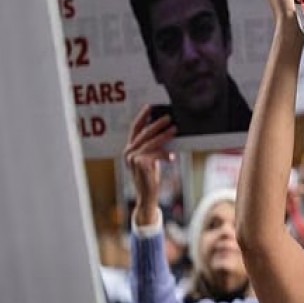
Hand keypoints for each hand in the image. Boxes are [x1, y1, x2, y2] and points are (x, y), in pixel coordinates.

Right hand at [123, 105, 175, 224]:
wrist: (147, 196)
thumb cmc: (150, 177)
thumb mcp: (151, 159)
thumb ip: (153, 147)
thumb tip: (166, 131)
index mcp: (130, 149)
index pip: (135, 129)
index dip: (142, 117)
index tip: (150, 106)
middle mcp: (128, 152)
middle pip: (144, 133)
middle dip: (157, 124)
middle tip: (169, 117)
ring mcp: (132, 158)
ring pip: (151, 142)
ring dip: (165, 135)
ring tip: (175, 130)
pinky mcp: (140, 164)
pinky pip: (155, 154)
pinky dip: (165, 155)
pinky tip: (172, 158)